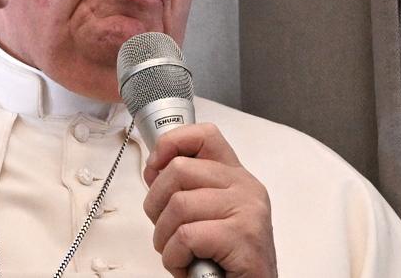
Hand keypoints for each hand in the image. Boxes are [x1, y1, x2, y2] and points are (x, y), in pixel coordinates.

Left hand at [143, 123, 277, 277]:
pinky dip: (174, 257)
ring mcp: (247, 210)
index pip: (204, 136)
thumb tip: (154, 169)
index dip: (171, 143)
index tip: (155, 167)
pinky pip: (185, 236)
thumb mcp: (207, 216)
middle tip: (166, 231)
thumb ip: (186, 190)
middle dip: (157, 205)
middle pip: (179, 169)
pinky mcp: (242, 236)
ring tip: (179, 254)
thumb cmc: (226, 261)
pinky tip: (188, 266)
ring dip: (165, 238)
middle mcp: (245, 187)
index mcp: (237, 178)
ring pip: (178, 205)